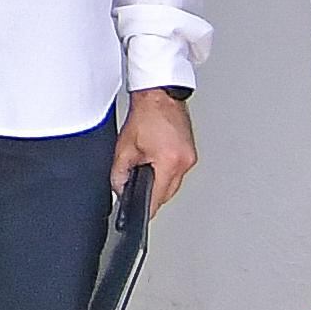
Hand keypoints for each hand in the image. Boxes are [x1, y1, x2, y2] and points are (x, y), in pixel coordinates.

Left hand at [113, 87, 197, 210]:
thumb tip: (120, 189)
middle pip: (168, 193)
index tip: (139, 214)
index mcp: (169, 162)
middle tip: (136, 188)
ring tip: (146, 169)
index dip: (147, 208)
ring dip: (160, 182)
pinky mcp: (191, 151)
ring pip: (174, 183)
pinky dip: (166, 171)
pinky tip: (156, 162)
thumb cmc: (146, 114)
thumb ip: (119, 173)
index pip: (158, 197)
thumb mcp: (125, 147)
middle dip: (152, 193)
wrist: (160, 95)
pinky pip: (178, 171)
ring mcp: (190, 157)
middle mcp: (185, 161)